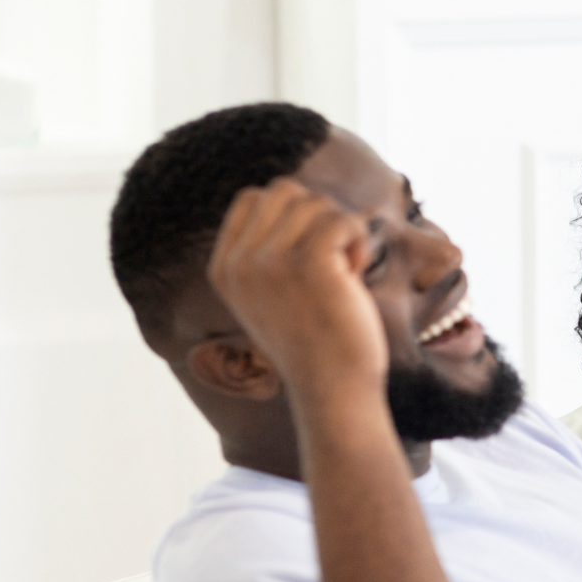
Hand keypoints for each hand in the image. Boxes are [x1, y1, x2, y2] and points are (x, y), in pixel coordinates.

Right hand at [206, 177, 387, 397]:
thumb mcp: (271, 296)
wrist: (333, 389)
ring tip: (346, 270)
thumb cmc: (315, 343)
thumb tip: (292, 198)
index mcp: (224, 268)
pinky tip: (356, 272)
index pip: (251, 199)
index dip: (291, 214)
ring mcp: (271, 261)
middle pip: (284, 192)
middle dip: (318, 216)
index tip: (310, 254)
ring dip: (342, 230)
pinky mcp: (310, 264)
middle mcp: (240, 262)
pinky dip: (358, 240)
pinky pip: (342, 219)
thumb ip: (266, 252)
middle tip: (333, 258)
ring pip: (316, 203)